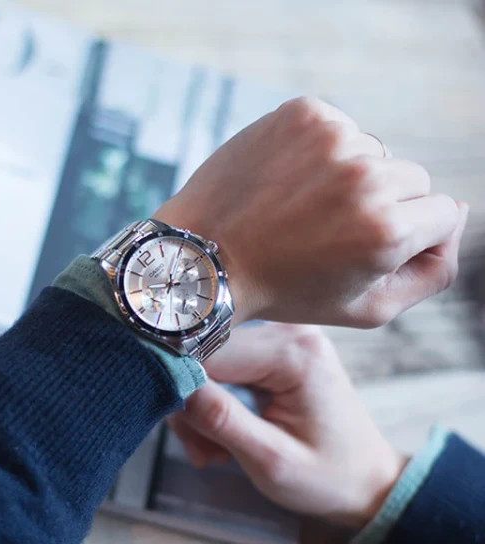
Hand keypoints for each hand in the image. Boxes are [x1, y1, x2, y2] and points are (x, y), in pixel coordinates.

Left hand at [153, 96, 468, 327]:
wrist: (203, 256)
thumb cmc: (285, 291)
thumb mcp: (365, 309)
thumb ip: (432, 272)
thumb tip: (458, 215)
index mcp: (386, 230)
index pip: (444, 212)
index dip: (409, 234)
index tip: (365, 246)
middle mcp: (365, 177)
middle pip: (413, 178)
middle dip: (382, 204)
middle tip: (326, 232)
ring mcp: (332, 139)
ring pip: (375, 151)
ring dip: (350, 175)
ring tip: (302, 209)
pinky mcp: (303, 114)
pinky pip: (340, 128)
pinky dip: (321, 152)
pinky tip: (289, 182)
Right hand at [168, 324, 406, 529]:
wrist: (367, 483)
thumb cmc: (329, 478)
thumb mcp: (272, 460)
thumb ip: (222, 421)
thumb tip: (176, 386)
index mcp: (294, 353)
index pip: (209, 350)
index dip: (182, 385)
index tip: (181, 428)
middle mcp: (289, 333)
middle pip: (206, 354)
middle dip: (192, 404)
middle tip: (201, 450)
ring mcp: (282, 340)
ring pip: (209, 364)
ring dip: (201, 409)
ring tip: (215, 451)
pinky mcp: (274, 354)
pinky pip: (224, 370)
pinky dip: (215, 405)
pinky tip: (224, 437)